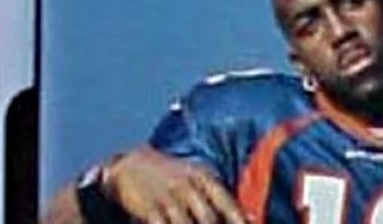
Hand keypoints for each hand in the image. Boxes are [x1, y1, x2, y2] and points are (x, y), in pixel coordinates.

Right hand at [102, 145, 250, 223]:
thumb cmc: (173, 175)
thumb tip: (251, 217)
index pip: (226, 202)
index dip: (239, 219)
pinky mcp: (150, 208)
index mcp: (203, 177)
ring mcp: (168, 197)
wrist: (131, 164)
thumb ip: (220, 197)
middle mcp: (188, 186)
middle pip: (208, 219)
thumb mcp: (197, 176)